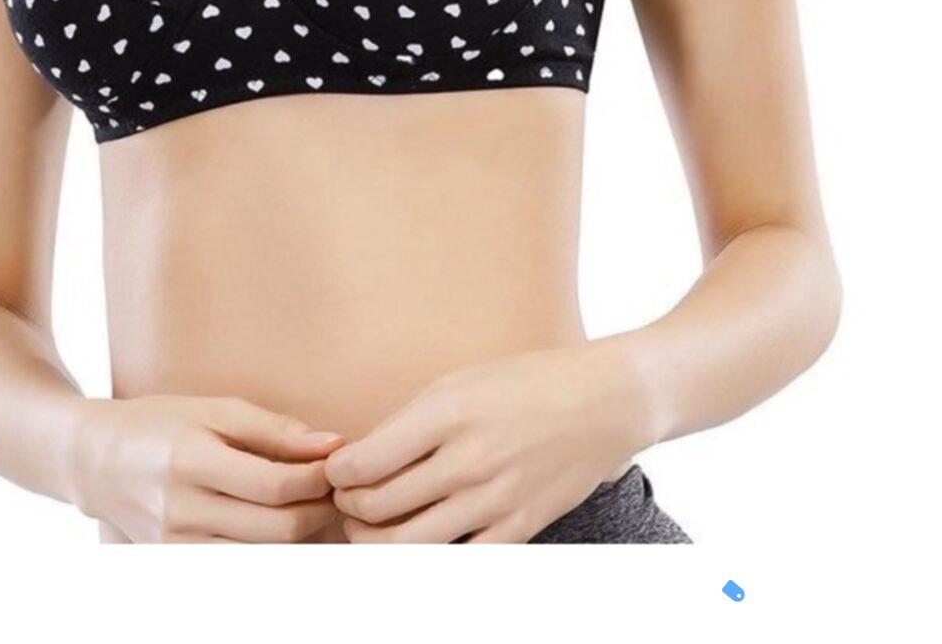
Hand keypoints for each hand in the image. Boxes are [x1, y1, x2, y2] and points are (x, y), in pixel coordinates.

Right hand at [70, 394, 345, 541]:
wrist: (96, 460)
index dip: (316, 479)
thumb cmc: (162, 423)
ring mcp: (175, 545)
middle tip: (336, 489)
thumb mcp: (214, 409)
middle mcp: (181, 510)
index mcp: (191, 460)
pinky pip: (236, 567)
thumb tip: (331, 444)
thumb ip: (273, 429)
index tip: (337, 464)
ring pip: (261, 556)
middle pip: (274, 529)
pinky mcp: (173, 563)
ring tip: (313, 507)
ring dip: (299, 536)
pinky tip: (277, 527)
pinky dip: (266, 551)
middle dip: (318, 510)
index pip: (274, 484)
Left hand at [323, 339, 650, 542]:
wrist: (604, 400)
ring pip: (409, 546)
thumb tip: (363, 457)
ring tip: (371, 529)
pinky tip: (421, 545)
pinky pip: (460, 562)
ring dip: (376, 543)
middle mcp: (467, 458)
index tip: (337, 471)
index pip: (365, 462)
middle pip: (378, 508)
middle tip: (348, 502)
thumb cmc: (527, 382)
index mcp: (447, 411)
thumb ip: (412, 420)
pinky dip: (431, 560)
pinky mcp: (520, 527)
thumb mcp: (461, 380)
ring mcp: (495, 498)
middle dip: (349, 509)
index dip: (338, 474)